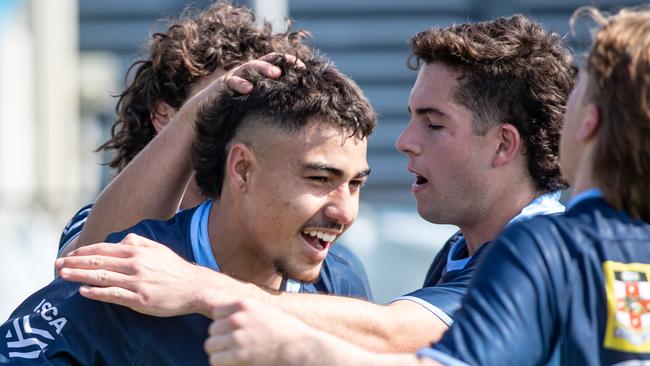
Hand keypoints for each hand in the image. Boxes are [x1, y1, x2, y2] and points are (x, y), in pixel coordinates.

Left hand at [55, 233, 215, 316]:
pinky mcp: (140, 299)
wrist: (195, 287)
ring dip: (79, 276)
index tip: (69, 254)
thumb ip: (138, 242)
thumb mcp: (158, 249)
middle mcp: (135, 264)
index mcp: (138, 250)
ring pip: (102, 277)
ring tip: (62, 276)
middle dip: (75, 262)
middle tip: (57, 264)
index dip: (83, 251)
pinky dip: (96, 293)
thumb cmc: (175, 270)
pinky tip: (83, 292)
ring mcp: (137, 282)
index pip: (104, 249)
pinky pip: (113, 295)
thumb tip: (121, 240)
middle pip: (98, 262)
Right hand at [185, 52, 304, 107]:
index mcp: (252, 78)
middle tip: (294, 69)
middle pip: (262, 63)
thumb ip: (268, 104)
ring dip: (263, 69)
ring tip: (276, 74)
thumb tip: (293, 112)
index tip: (304, 68)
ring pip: (248, 68)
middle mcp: (243, 75)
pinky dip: (240, 84)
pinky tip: (249, 88)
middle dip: (279, 63)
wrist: (201, 120)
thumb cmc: (230, 115)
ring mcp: (231, 80)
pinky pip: (230, 83)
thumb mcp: (252, 108)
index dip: (287, 63)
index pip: (271, 64)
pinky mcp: (219, 89)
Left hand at [204, 299, 314, 365]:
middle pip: (213, 330)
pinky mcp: (238, 356)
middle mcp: (237, 318)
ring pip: (211, 345)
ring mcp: (237, 337)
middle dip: (221, 339)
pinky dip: (222, 363)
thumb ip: (247, 311)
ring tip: (233, 356)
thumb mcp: (266, 311)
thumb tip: (229, 316)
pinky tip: (234, 363)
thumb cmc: (288, 332)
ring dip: (220, 352)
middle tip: (235, 347)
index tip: (233, 332)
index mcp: (244, 305)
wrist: (300, 348)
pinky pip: (216, 360)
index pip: (216, 312)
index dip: (224, 323)